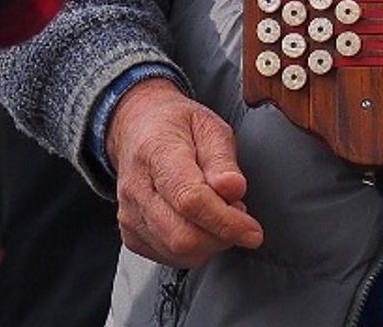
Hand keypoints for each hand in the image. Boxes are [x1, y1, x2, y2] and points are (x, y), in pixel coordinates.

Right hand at [107, 76, 262, 267]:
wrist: (138, 129)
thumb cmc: (176, 125)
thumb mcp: (210, 126)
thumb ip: (223, 160)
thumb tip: (234, 190)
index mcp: (156, 153)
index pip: (190, 199)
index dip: (226, 221)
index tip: (252, 231)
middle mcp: (137, 188)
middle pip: (182, 235)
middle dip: (222, 236)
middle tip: (239, 215)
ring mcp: (130, 214)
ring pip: (176, 252)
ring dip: (211, 243)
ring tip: (221, 215)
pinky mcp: (130, 234)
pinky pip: (168, 257)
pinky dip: (194, 248)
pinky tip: (201, 224)